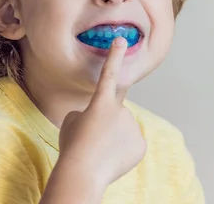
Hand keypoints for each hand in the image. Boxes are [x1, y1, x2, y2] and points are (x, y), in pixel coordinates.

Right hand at [57, 37, 146, 190]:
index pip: (109, 73)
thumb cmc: (73, 146)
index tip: (122, 39)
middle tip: (93, 139)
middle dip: (106, 123)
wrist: (83, 174)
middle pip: (114, 112)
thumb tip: (101, 117)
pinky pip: (131, 143)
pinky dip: (123, 150)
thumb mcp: (73, 122)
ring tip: (100, 151)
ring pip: (123, 128)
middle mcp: (121, 110)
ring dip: (114, 137)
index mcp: (101, 102)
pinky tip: (112, 159)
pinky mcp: (141, 144)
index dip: (115, 55)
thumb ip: (88, 113)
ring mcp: (133, 127)